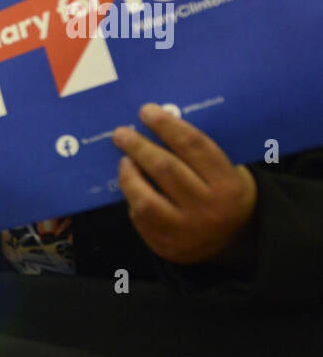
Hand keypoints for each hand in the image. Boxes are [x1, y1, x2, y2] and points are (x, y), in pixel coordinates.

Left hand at [113, 103, 256, 264]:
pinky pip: (140, 217)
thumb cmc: (224, 194)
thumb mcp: (228, 172)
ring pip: (146, 198)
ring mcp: (187, 229)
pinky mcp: (167, 245)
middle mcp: (209, 207)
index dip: (168, 126)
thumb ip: (199, 154)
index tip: (147, 111)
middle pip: (166, 169)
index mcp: (228, 184)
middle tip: (121, 132)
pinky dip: (132, 197)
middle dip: (139, 146)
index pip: (194, 146)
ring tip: (123, 159)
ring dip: (129, 174)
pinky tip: (130, 184)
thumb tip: (160, 122)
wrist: (235, 241)